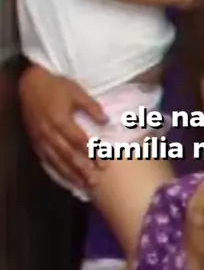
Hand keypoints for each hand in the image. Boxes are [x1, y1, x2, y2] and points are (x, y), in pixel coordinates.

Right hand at [19, 65, 106, 189]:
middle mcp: (49, 133)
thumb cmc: (56, 87)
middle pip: (68, 155)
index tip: (104, 164)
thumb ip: (91, 107)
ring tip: (83, 185)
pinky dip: (57, 170)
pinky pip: (47, 160)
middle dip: (82, 169)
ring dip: (70, 174)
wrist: (30, 84)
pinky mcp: (35, 141)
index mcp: (60, 120)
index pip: (79, 141)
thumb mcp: (76, 92)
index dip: (92, 153)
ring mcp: (41, 139)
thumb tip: (106, 121)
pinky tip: (66, 178)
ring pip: (57, 161)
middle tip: (95, 181)